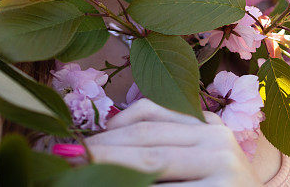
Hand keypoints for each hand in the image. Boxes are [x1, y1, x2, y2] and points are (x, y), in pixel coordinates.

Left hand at [83, 98, 262, 185]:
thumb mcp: (196, 161)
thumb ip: (161, 144)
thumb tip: (100, 140)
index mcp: (208, 125)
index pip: (151, 113)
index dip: (110, 128)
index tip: (79, 143)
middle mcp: (218, 139)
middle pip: (145, 140)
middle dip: (101, 151)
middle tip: (67, 159)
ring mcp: (222, 167)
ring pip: (150, 166)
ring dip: (111, 172)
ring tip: (81, 176)